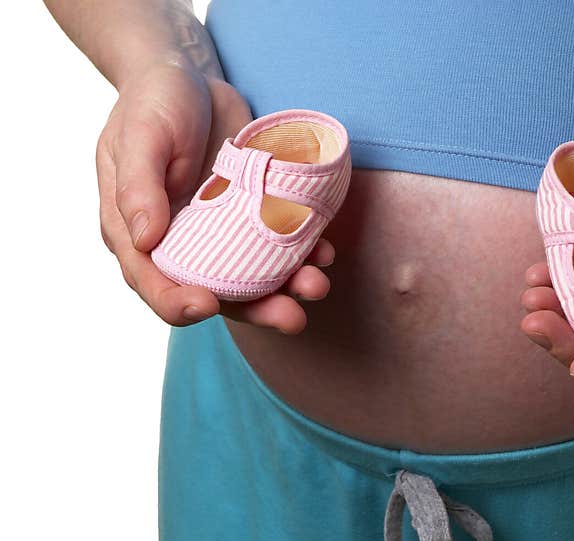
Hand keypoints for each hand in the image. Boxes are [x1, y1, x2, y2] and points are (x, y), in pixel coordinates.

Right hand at [96, 62, 333, 331]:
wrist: (190, 78)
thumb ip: (139, 187)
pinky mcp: (254, 217)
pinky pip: (280, 244)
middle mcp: (182, 245)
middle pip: (217, 293)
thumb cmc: (153, 103)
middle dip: (256, 310)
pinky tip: (323, 251)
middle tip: (292, 317)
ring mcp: (221, 235)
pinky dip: (303, 252)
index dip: (178, 302)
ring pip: (255, 276)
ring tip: (317, 284)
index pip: (154, 284)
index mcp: (139, 235)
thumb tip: (144, 239)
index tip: (207, 305)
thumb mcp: (140, 137)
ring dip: (288, 287)